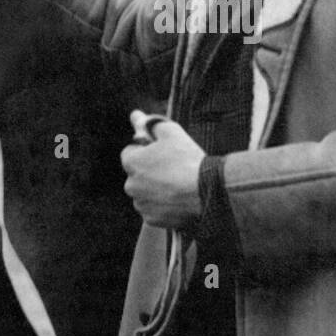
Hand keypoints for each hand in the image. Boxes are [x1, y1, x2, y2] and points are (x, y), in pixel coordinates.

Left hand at [119, 113, 204, 230]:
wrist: (206, 191)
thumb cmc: (187, 159)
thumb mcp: (171, 132)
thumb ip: (150, 124)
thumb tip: (135, 115)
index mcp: (131, 162)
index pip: (130, 154)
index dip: (145, 152)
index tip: (161, 154)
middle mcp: (131, 185)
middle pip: (136, 175)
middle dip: (149, 172)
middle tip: (171, 169)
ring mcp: (141, 204)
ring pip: (144, 194)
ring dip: (155, 190)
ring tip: (177, 185)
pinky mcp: (152, 220)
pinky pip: (153, 210)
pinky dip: (162, 206)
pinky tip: (177, 199)